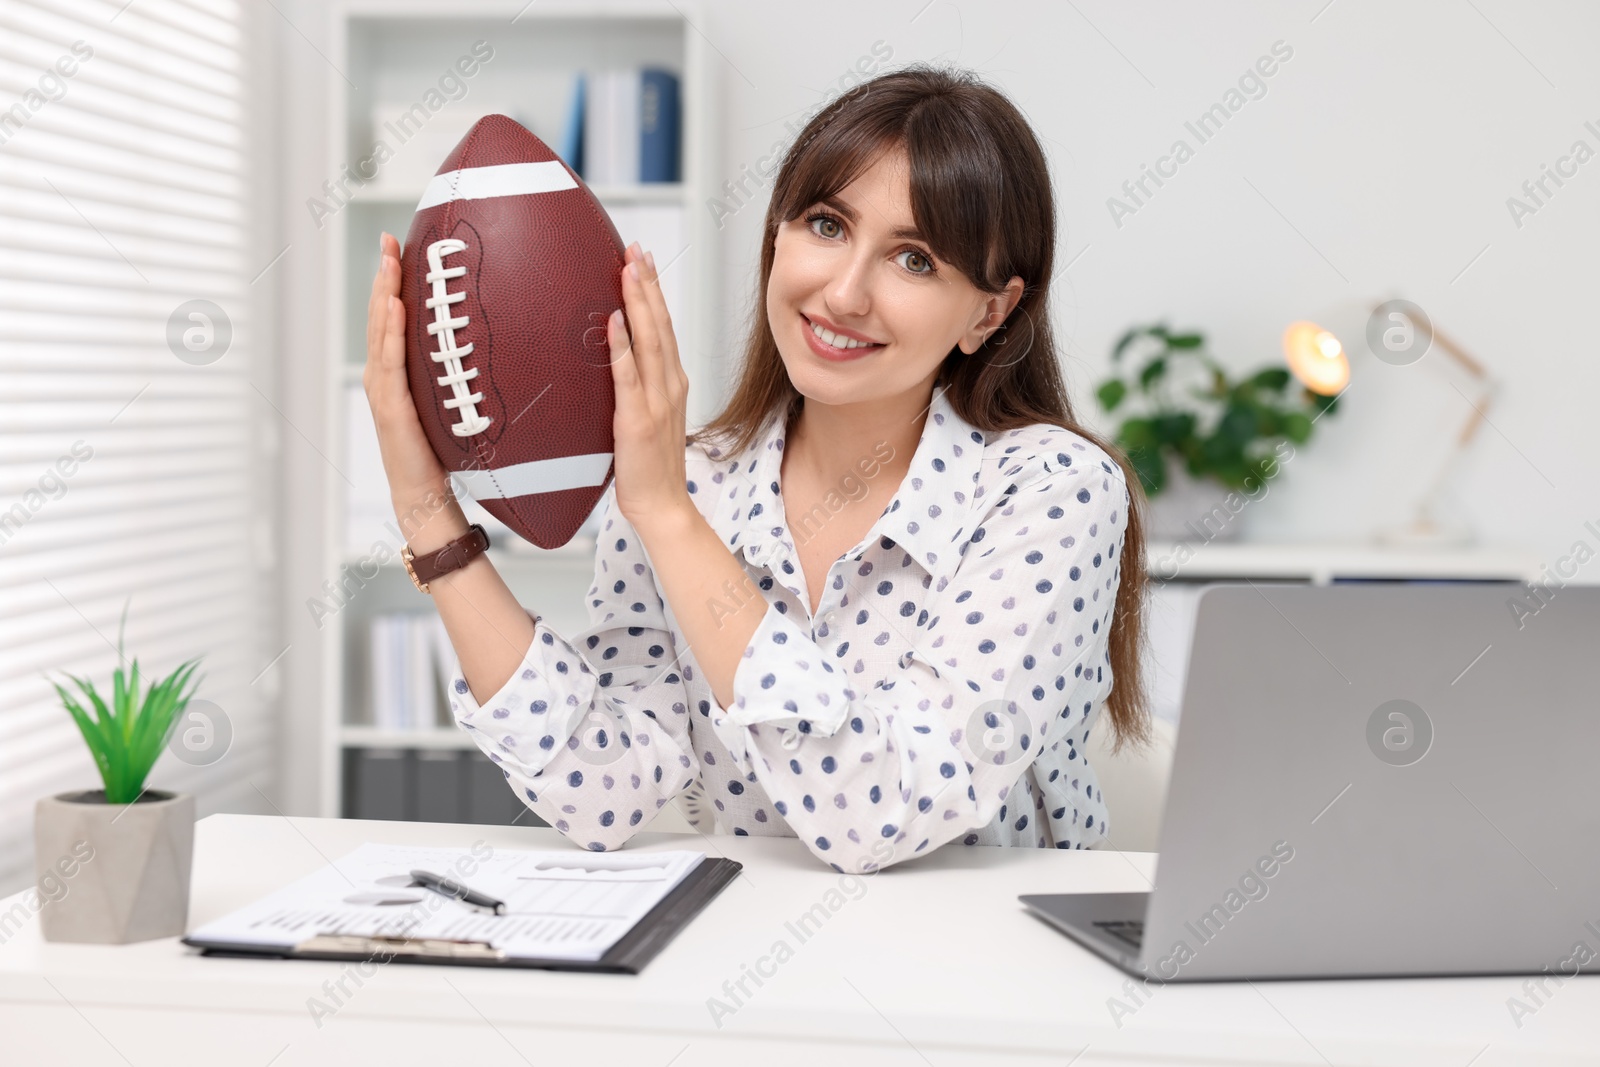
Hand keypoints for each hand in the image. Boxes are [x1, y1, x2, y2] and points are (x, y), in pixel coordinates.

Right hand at [364, 231, 467, 549]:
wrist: (427, 498)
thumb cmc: (444, 457)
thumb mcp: (455, 408)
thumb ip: (462, 381)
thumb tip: (500, 353)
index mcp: (399, 376)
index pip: (393, 321)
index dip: (393, 284)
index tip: (399, 248)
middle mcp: (385, 378)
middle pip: (381, 318)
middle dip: (383, 277)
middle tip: (388, 240)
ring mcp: (384, 392)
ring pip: (380, 333)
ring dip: (383, 294)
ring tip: (388, 260)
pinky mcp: (392, 409)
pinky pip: (391, 364)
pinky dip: (391, 333)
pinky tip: (396, 306)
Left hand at [608, 242, 691, 530]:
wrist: (662, 507)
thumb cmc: (651, 467)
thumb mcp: (649, 418)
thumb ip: (640, 387)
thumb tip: (619, 360)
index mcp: (672, 383)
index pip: (664, 328)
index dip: (654, 292)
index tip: (643, 260)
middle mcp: (669, 386)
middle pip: (660, 325)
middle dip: (648, 284)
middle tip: (636, 249)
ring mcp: (656, 402)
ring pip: (649, 342)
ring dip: (638, 303)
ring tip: (628, 270)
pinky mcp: (636, 421)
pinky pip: (628, 377)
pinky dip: (621, 347)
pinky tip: (613, 322)